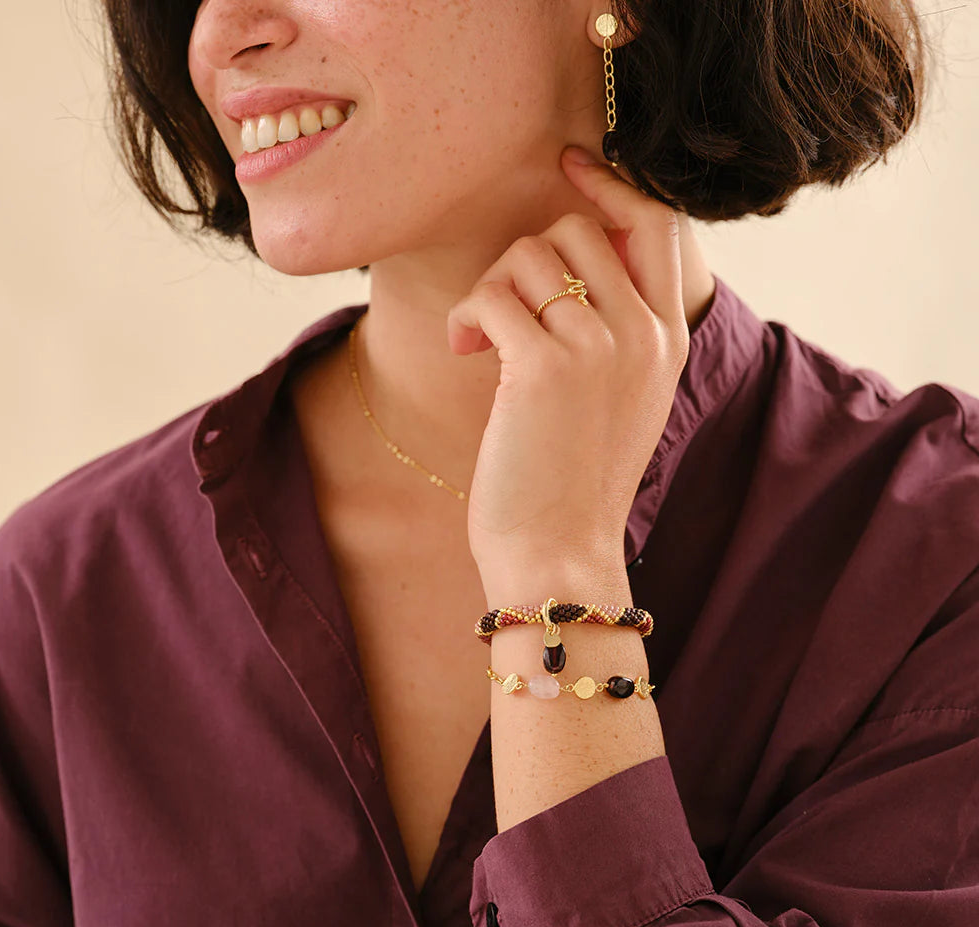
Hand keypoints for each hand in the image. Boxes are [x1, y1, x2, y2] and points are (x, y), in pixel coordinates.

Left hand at [447, 146, 689, 577]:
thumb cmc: (576, 480)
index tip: (571, 165)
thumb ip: (617, 329)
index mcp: (669, 338)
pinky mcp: (544, 369)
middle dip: (526, 255)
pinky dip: (465, 316)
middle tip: (504, 307)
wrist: (561, 555)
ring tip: (480, 339)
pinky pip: (492, 296)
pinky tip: (463, 350)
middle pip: (578, 228)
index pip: (658, 222)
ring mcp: (600, 348)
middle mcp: (644, 334)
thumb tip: (563, 264)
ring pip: (531, 255)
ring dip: (491, 288)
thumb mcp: (623, 399)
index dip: (612, 183)